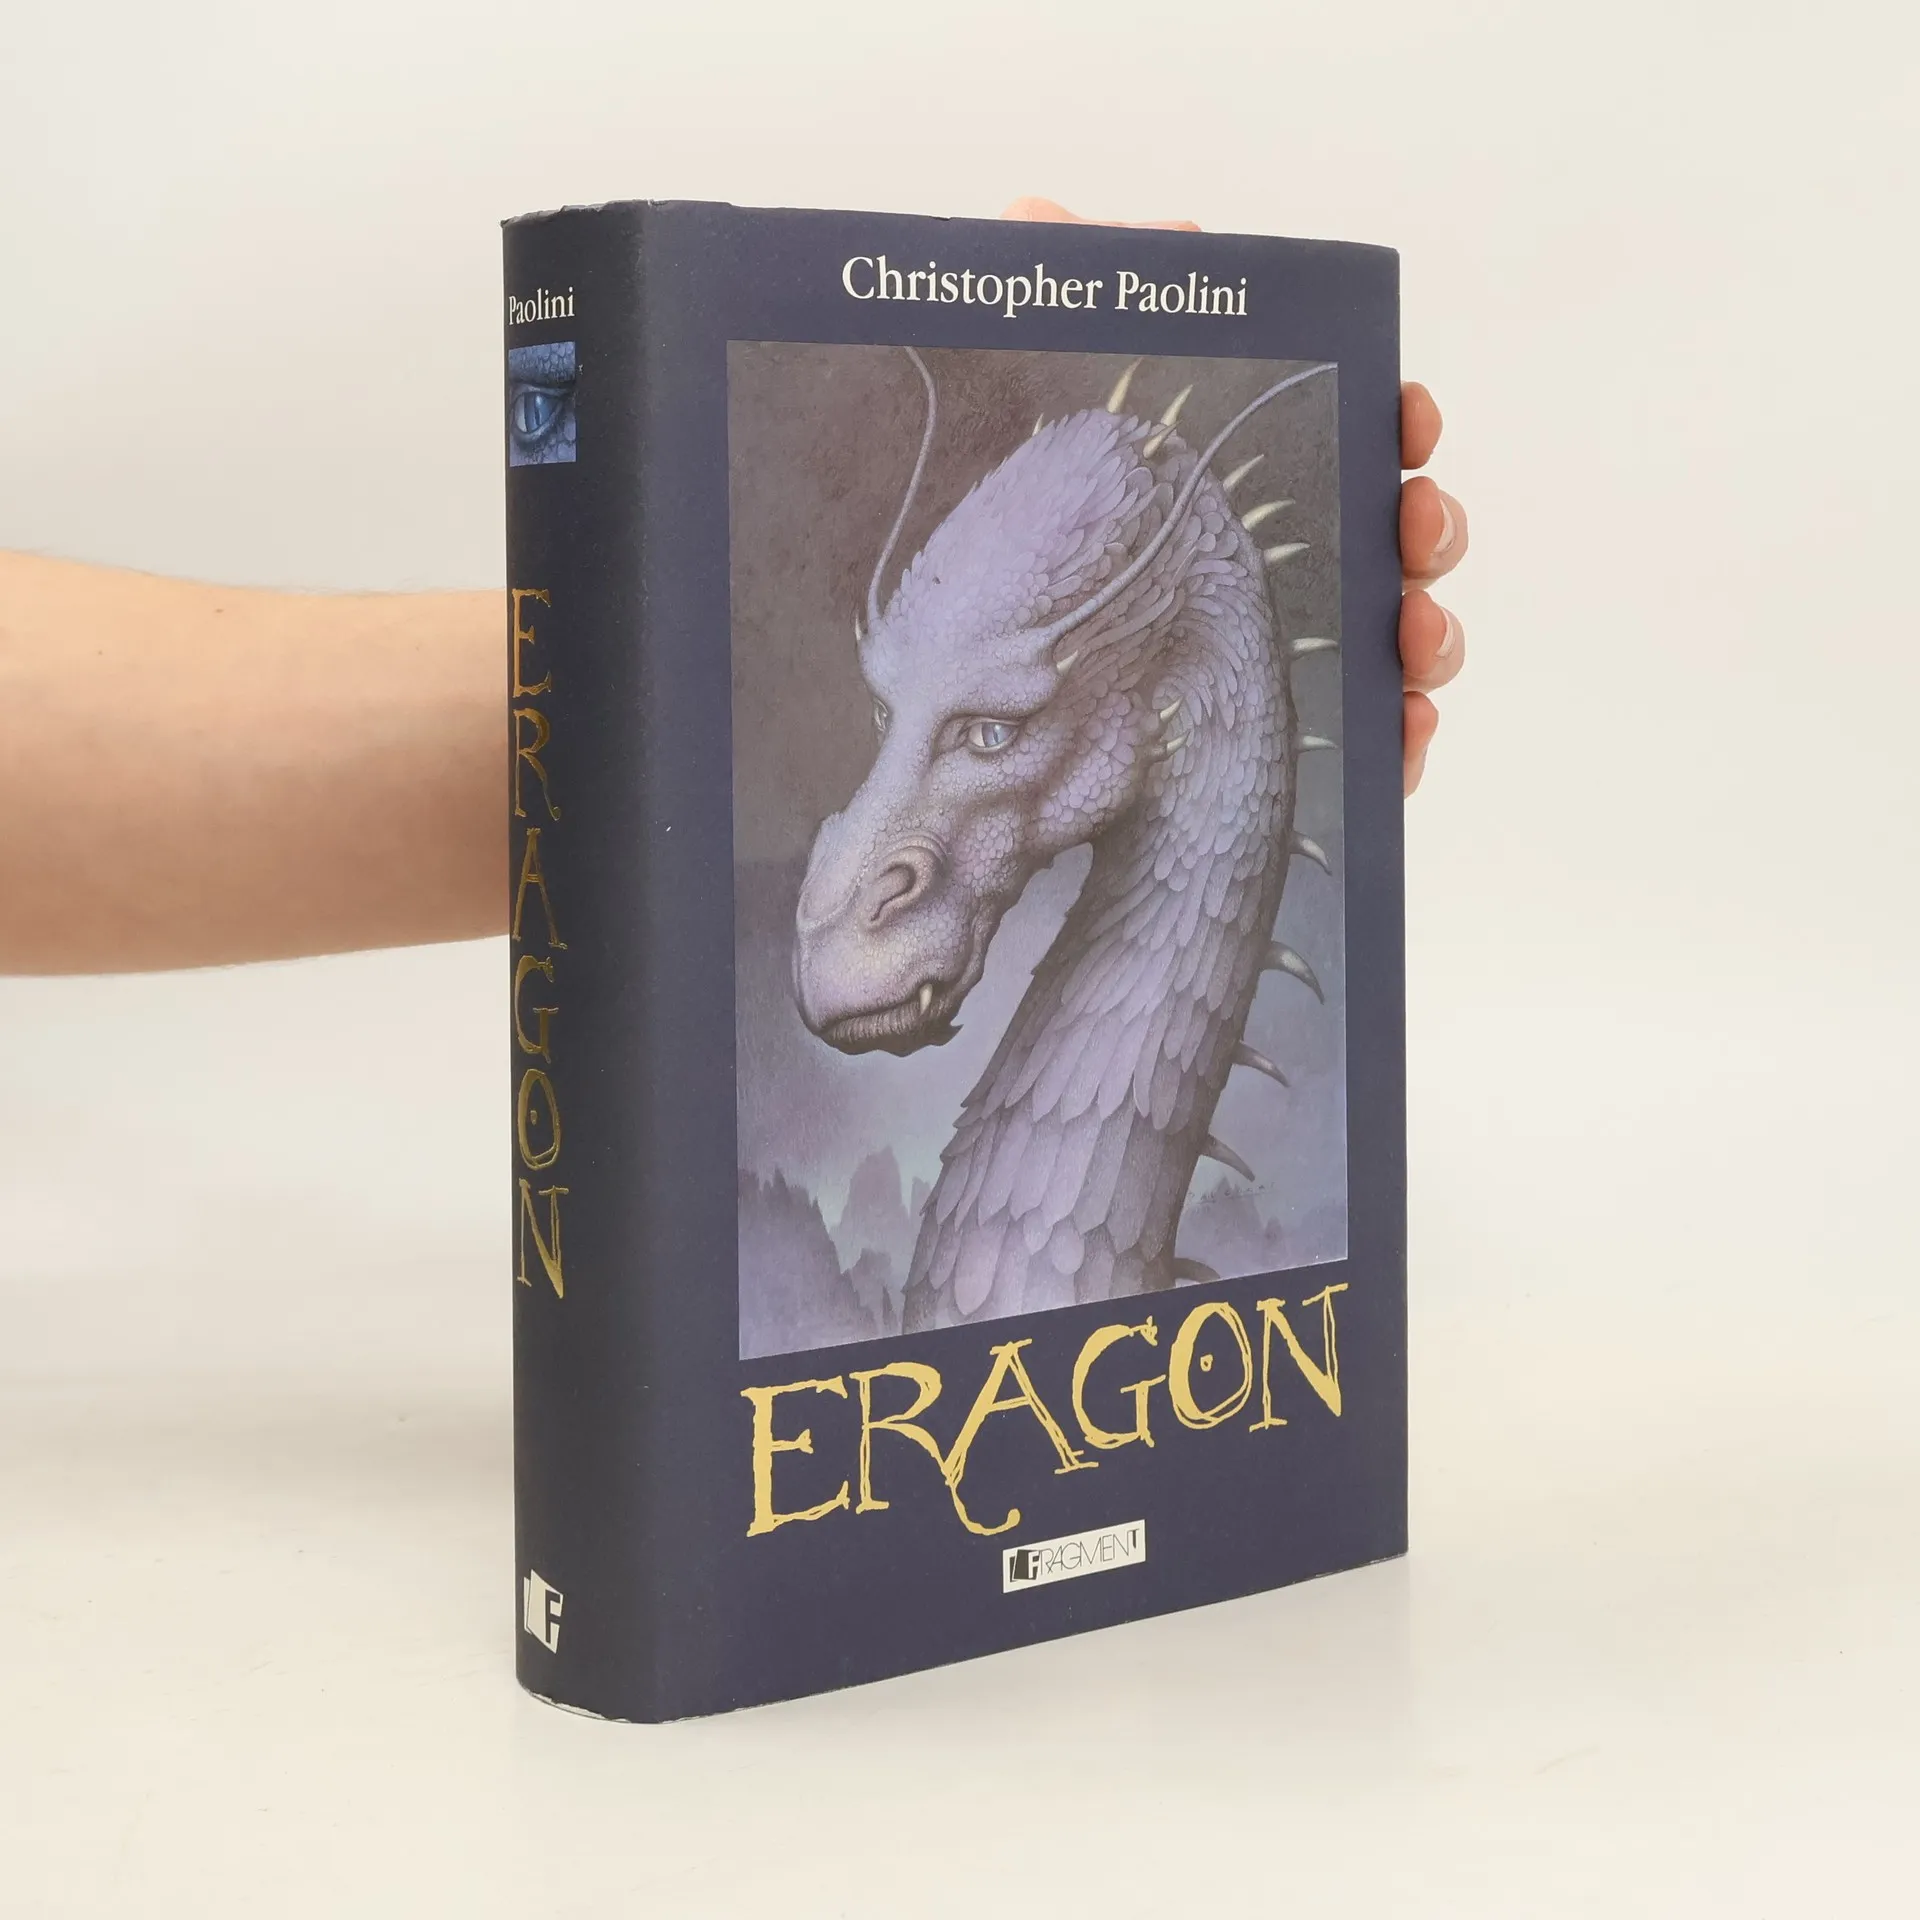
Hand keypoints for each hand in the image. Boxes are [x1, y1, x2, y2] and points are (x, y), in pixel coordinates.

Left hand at [1004, 199, 1465, 794]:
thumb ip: (1052, 287)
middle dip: (1425, 527)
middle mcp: (1261, 570)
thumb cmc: (982, 547)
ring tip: (1413, 640)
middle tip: (1415, 527)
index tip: (1407, 420)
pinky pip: (1354, 747)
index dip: (1395, 424)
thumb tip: (1120, 224)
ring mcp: (1267, 664)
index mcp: (1224, 486)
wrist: (946, 703)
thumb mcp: (992, 400)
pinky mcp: (1255, 752)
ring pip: (1395, 643)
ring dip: (1428, 636)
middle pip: (1390, 539)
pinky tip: (1396, 733)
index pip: (1344, 438)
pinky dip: (1396, 741)